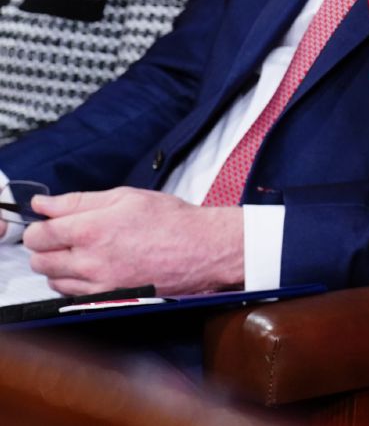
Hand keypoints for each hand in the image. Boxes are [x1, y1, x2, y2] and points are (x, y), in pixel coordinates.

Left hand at [24, 188, 243, 295]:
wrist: (203, 249)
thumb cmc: (171, 220)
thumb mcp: (126, 197)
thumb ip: (78, 201)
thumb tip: (43, 204)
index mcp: (92, 229)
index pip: (38, 234)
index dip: (41, 225)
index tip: (51, 222)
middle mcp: (90, 261)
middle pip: (39, 260)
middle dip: (47, 246)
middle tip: (68, 235)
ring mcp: (98, 284)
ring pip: (52, 279)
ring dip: (59, 265)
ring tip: (84, 251)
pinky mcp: (108, 299)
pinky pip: (72, 294)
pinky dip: (74, 281)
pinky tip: (94, 267)